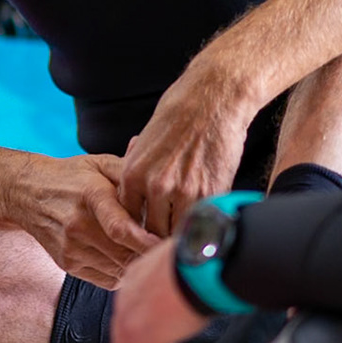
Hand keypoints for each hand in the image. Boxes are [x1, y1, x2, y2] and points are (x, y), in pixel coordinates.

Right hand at [24, 152, 159, 289]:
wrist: (28, 193)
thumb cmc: (71, 177)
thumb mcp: (100, 164)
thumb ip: (132, 173)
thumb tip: (160, 182)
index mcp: (90, 193)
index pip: (120, 228)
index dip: (147, 241)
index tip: (166, 244)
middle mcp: (78, 224)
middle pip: (123, 254)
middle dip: (149, 254)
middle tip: (166, 248)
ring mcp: (71, 248)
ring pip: (118, 270)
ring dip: (137, 263)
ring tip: (146, 250)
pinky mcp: (68, 264)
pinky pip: (107, 280)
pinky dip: (122, 272)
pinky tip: (125, 256)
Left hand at [112, 240, 210, 342]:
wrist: (201, 263)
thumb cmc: (202, 261)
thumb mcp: (185, 269)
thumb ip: (182, 283)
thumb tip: (198, 289)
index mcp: (136, 277)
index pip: (132, 310)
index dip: (146, 329)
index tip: (164, 342)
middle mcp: (126, 298)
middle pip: (123, 335)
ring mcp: (128, 319)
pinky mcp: (140, 339)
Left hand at [118, 60, 251, 237]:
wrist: (212, 98)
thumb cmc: (178, 115)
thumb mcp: (145, 145)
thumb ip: (139, 175)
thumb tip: (137, 201)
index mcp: (132, 174)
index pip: (128, 220)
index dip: (137, 231)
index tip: (144, 237)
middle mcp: (154, 186)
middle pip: (150, 233)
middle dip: (156, 239)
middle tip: (163, 244)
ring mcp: (183, 191)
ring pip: (176, 233)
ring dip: (179, 236)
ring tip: (183, 239)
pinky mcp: (211, 192)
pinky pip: (201, 222)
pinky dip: (201, 225)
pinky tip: (202, 223)